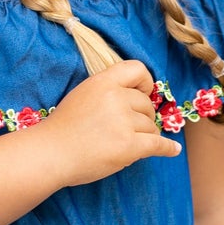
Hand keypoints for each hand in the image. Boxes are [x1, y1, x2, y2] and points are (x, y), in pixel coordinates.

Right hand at [40, 59, 181, 186]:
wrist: (50, 154)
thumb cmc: (63, 129)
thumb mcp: (83, 95)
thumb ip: (107, 92)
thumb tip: (137, 99)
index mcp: (103, 82)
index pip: (137, 70)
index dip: (145, 82)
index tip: (143, 93)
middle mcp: (116, 98)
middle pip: (146, 105)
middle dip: (142, 117)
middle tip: (125, 131)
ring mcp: (124, 122)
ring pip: (150, 127)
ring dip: (144, 136)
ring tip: (125, 145)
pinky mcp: (129, 146)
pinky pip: (157, 144)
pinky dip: (167, 148)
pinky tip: (172, 150)